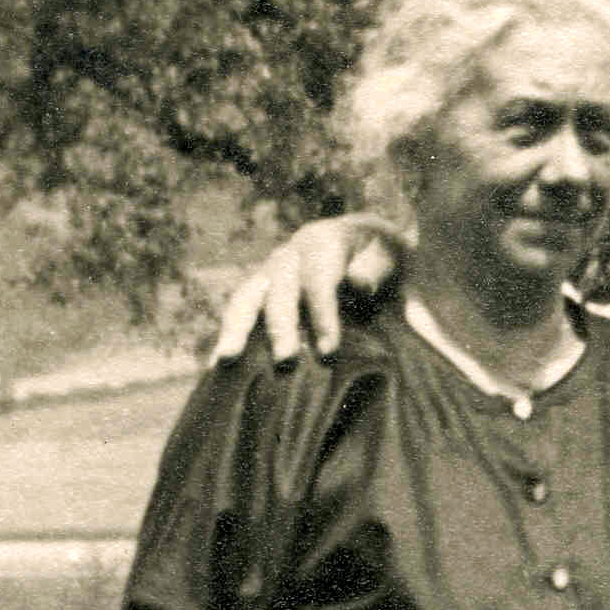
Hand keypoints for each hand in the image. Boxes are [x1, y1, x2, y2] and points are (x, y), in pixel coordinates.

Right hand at [209, 215, 407, 365]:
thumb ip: (379, 273)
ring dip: (236, 329)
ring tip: (226, 362)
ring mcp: (270, 273)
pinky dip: (229, 336)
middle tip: (285, 364)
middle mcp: (290, 255)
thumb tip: (359, 285)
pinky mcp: (260, 293)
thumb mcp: (394, 262)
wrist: (368, 247)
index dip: (321, 314)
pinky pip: (239, 312)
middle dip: (280, 327)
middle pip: (278, 289)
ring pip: (247, 297)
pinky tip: (215, 367)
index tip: (328, 353)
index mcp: (326, 242)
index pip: (319, 278)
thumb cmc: (389, 263)